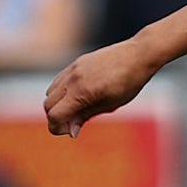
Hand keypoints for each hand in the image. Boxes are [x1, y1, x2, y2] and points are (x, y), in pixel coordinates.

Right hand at [44, 39, 158, 137]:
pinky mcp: (76, 63)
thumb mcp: (110, 104)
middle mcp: (72, 79)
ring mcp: (72, 69)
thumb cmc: (129, 82)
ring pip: (51, 92)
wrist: (138, 55)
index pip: (54, 115)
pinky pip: (59, 80)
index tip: (71, 131)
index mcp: (81, 92)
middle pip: (48, 105)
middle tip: (74, 123)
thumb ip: (86, 116)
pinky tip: (79, 95)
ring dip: (58, 104)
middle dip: (56, 117)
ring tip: (78, 108)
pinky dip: (62, 91)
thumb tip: (71, 132)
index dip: (58, 128)